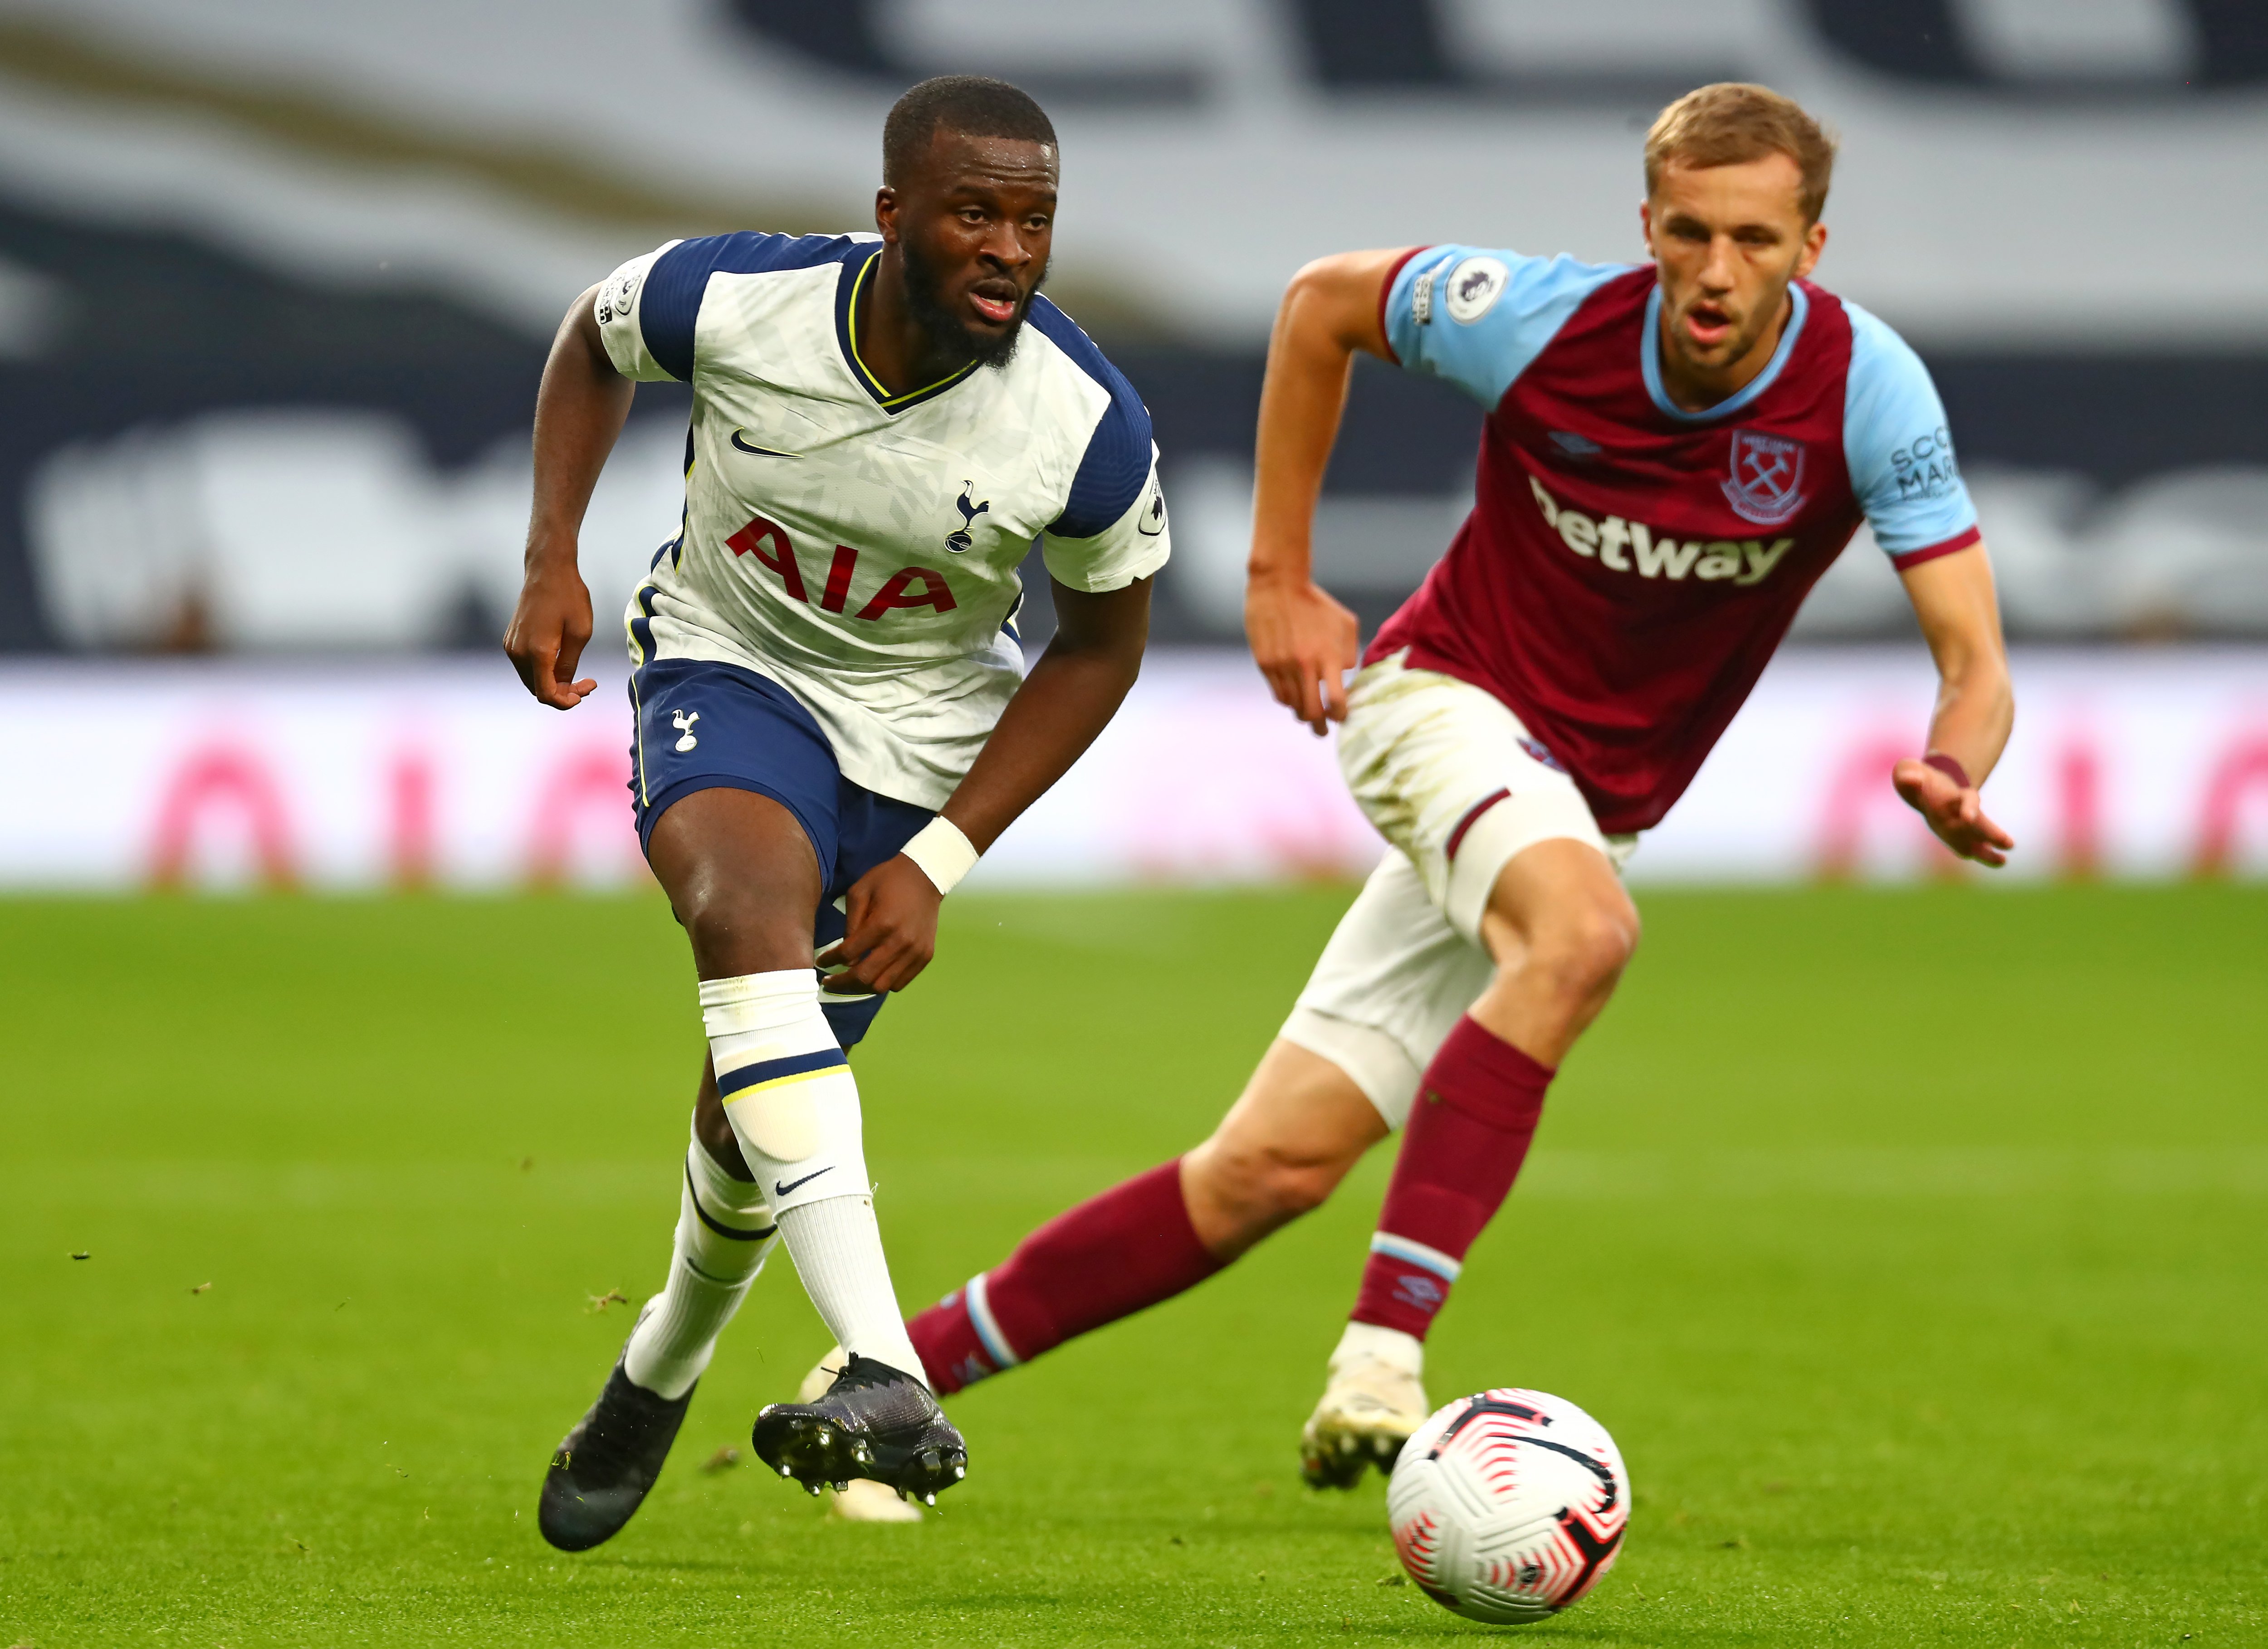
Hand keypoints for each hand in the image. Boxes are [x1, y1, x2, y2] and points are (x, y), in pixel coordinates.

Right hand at [503, 558, 597, 709]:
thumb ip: (570, 664)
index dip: (566, 702)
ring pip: (532, 679)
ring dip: (553, 682)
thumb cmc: (569, 597)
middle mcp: (518, 651)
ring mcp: (511, 645)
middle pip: (537, 690)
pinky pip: (527, 666)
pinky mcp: (511, 639)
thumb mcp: (580, 633)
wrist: (547, 570)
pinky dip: (544, 671)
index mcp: (536, 652)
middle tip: (587, 682)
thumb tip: (563, 685)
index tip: (586, 690)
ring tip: (578, 673)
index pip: (546, 694)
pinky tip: (562, 660)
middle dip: (562, 693)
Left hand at [819, 855, 942, 995]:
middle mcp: (900, 942)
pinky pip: (900, 983)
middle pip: (865, 977)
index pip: (848, 954)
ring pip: (882, 986)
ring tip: (851, 981)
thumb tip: (844, 956)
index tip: (820, 962)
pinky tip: (874, 974)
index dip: (830, 960)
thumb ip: (850, 924)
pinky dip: (883, 984)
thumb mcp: (859, 892)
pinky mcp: (925, 956)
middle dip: (842, 983)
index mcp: (882, 924)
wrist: (926, 876)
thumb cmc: (888, 880)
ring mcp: (915, 952)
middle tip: (830, 982)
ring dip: (862, 987)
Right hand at [1246, 570, 1359, 735]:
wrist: (1279, 585)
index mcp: (1328, 655)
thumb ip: (1348, 652)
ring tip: (1307, 714)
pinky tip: (1292, 697)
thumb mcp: (1345, 622)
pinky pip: (1277, 693)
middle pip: (1312, 711)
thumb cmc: (1316, 603)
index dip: (1340, 715)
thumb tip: (1344, 675)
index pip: (1336, 699)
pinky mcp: (1264, 663)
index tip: (1341, 717)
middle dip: (1319, 726)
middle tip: (1322, 730)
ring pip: (1292, 706)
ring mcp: (1281, 666)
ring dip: (1301, 713)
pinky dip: (1287, 700)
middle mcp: (1304, 664)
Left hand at [1893, 757, 2014, 867]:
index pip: (1966, 801)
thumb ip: (1908, 775)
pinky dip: (1986, 855)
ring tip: (2004, 860)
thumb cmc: (1919, 779)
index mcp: (1953, 796)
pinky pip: (1970, 848)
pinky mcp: (1960, 838)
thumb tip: (1912, 779)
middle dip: (1992, 833)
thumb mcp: (1909, 771)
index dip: (1968, 808)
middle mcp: (1963, 812)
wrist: (1929, 786)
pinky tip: (2001, 862)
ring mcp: (1963, 827)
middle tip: (2009, 843)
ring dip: (1991, 850)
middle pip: (1979, 823)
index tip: (1968, 818)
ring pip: (1979, 839)